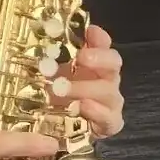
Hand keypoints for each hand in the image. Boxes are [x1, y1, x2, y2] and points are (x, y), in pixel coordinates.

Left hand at [55, 24, 124, 138]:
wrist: (67, 128)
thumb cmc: (61, 96)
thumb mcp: (54, 74)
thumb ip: (53, 58)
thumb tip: (46, 37)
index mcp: (96, 62)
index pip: (103, 43)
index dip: (99, 37)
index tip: (90, 31)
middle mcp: (108, 78)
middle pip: (113, 63)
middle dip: (98, 58)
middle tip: (80, 58)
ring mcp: (112, 101)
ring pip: (108, 90)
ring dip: (85, 88)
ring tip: (63, 89)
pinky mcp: (111, 123)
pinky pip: (109, 117)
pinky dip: (95, 111)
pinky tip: (81, 107)